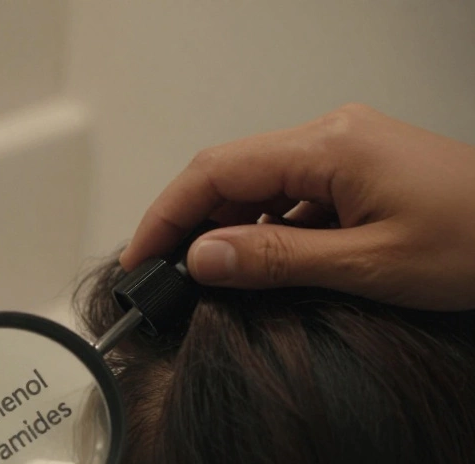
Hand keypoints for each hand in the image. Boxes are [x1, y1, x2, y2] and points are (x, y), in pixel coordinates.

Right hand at [122, 103, 474, 309]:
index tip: (140, 261)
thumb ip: (278, 260)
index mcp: (330, 145)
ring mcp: (348, 150)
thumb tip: (202, 257)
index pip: (216, 171)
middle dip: (189, 224)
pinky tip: (263, 268)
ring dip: (228, 231)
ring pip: (259, 185)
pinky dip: (266, 231)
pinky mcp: (362, 170)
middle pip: (230, 172)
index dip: (166, 216)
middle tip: (162, 279)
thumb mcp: (370, 264)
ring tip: (209, 282)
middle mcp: (333, 135)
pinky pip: (292, 195)